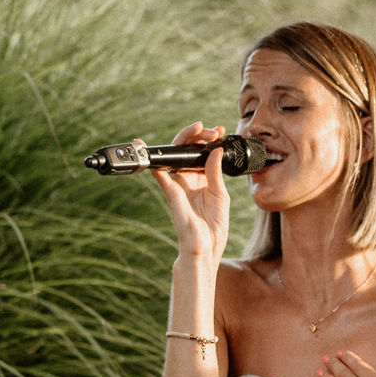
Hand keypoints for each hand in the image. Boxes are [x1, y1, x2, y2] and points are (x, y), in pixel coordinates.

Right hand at [149, 122, 230, 262]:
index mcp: (202, 179)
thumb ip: (216, 172)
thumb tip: (216, 150)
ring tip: (197, 129)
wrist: (206, 247)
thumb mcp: (220, 195)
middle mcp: (188, 178)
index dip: (208, 140)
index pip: (201, 152)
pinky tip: (154, 148)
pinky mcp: (171, 192)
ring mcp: (178, 184)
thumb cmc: (214, 226)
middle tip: (210, 130)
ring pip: (174, 155)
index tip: (218, 132)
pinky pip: (160, 173)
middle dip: (197, 135)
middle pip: (187, 149)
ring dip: (184, 139)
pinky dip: (155, 161)